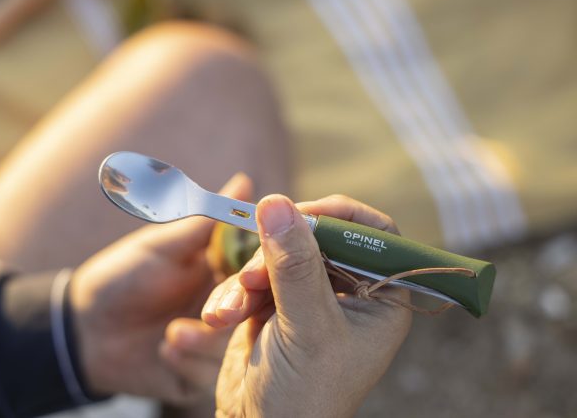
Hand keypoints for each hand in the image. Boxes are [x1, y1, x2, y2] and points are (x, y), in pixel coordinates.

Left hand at [69, 173, 251, 402]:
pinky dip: (186, 362)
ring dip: (204, 342)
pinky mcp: (195, 374)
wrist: (82, 328)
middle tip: (213, 314)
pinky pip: (207, 374)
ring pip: (234, 347)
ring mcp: (212, 344)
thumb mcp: (163, 246)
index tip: (254, 274)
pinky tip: (163, 350)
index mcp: (223, 274)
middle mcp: (226, 310)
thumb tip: (244, 182)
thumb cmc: (121, 276)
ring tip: (171, 334)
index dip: (263, 272)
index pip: (259, 272)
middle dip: (234, 313)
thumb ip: (205, 219)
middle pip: (254, 313)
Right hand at [202, 194, 411, 416]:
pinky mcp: (276, 305)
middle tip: (253, 275)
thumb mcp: (306, 327)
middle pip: (316, 239)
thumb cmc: (304, 397)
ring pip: (279, 256)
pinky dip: (235, 294)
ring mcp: (310, 297)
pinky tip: (222, 317)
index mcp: (379, 298)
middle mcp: (348, 293)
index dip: (337, 217)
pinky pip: (255, 278)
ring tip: (234, 308)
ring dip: (250, 278)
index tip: (299, 216)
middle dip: (278, 255)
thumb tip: (278, 204)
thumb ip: (294, 266)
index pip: (372, 233)